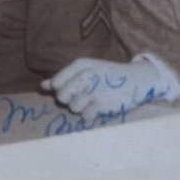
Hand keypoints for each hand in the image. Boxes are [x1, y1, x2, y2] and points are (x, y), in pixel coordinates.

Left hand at [42, 57, 163, 118]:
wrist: (137, 80)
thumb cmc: (107, 76)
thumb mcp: (86, 70)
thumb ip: (63, 78)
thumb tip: (42, 86)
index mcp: (81, 64)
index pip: (57, 82)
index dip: (61, 89)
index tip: (74, 88)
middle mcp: (87, 75)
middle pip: (61, 96)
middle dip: (69, 100)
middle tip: (83, 96)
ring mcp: (95, 90)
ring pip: (73, 107)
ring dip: (81, 107)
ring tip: (93, 100)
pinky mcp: (103, 104)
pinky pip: (85, 115)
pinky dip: (91, 114)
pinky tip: (100, 106)